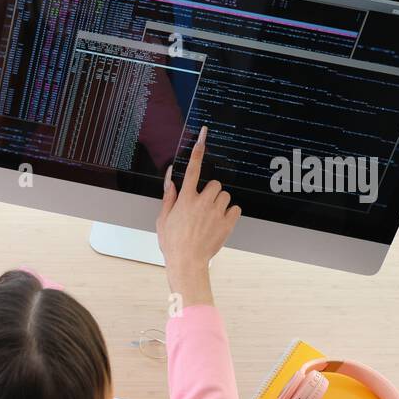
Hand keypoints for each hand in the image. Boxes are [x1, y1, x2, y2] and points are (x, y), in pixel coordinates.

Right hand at [157, 126, 240, 305]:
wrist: (187, 263)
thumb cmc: (173, 242)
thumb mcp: (163, 219)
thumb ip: (168, 196)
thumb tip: (171, 177)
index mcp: (185, 199)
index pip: (192, 169)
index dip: (197, 150)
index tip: (203, 135)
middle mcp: (202, 202)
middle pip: (215, 184)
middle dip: (211, 193)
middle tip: (204, 207)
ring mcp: (216, 212)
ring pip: (226, 196)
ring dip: (220, 203)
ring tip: (210, 218)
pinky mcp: (228, 222)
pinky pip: (235, 209)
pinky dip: (230, 214)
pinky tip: (220, 223)